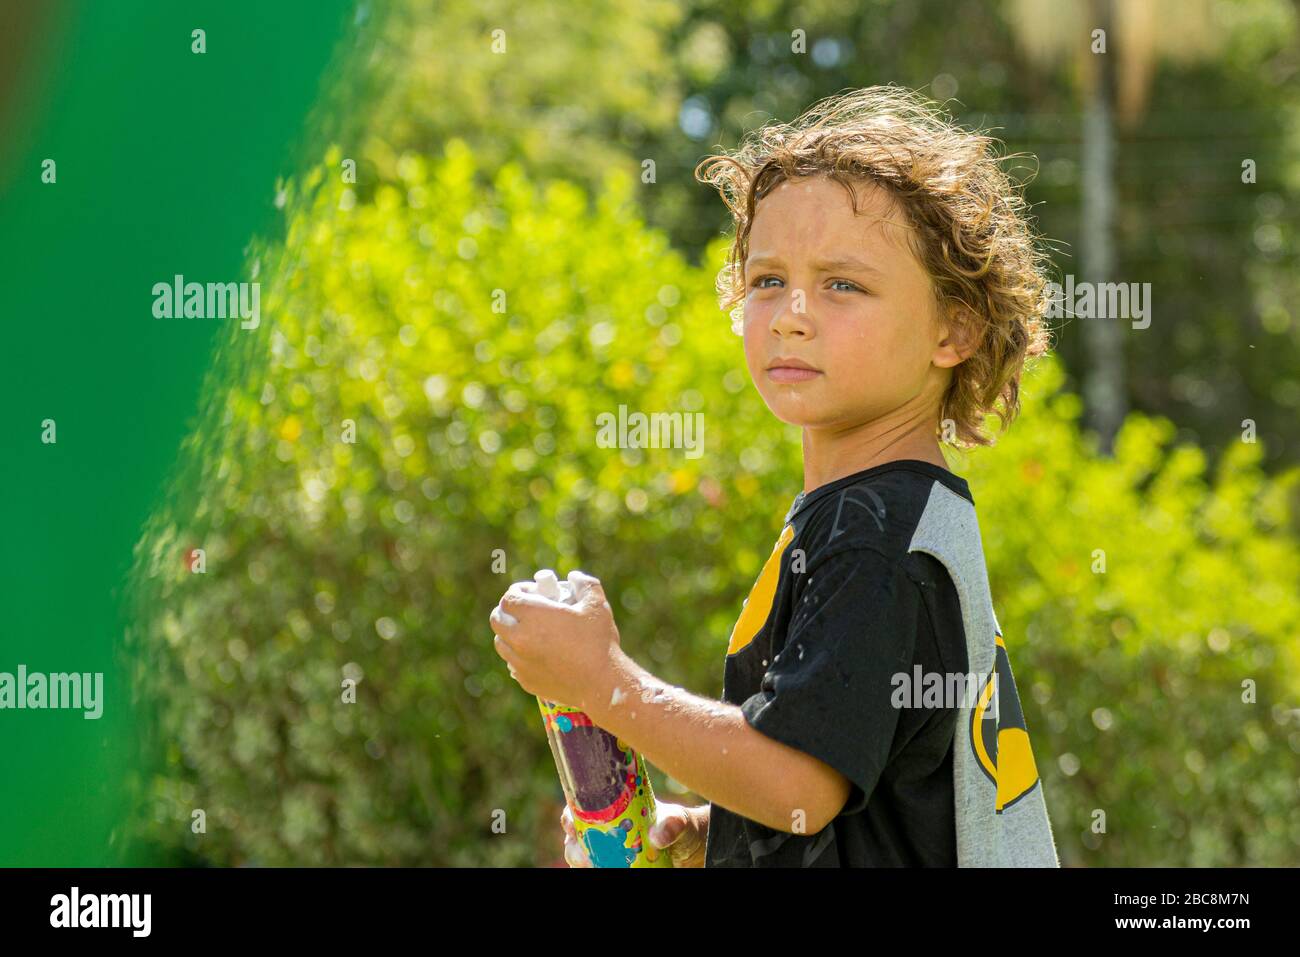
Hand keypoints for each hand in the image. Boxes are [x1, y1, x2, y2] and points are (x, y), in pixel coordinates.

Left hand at [489, 571, 622, 710]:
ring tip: (528, 632)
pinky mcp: (525, 680)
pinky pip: (512, 663)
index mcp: (533, 616)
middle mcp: (520, 638)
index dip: (518, 592)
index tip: (531, 593)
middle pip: (497, 619)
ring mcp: (520, 662)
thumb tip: (573, 577)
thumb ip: (584, 583)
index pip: (509, 598)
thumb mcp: (596, 604)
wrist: (601, 684)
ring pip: (500, 642)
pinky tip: (536, 653)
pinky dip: (519, 655)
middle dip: (507, 611)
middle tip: (525, 610)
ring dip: (509, 633)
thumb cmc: (599, 641)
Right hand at [560, 801, 708, 867]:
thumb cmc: (679, 825)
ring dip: (582, 862)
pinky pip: (597, 868)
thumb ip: (671, 824)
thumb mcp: (678, 820)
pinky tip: (601, 869)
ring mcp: (607, 850)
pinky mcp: (612, 865)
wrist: (687, 846)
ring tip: (592, 866)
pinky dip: (594, 869)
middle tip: (585, 856)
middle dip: (575, 847)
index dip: (569, 816)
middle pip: (575, 838)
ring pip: (582, 857)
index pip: (579, 809)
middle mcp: (603, 829)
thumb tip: (658, 836)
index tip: (571, 824)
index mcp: (609, 808)